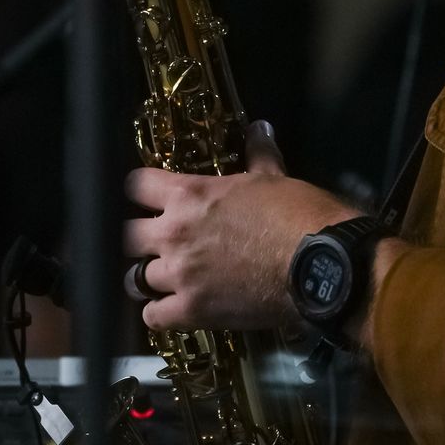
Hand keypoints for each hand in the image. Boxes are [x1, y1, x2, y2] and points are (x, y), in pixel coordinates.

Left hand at [123, 120, 362, 332]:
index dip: (141, 189)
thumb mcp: (274, 178)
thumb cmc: (297, 214)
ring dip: (148, 277)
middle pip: (127, 235)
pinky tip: (172, 308)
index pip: (136, 185)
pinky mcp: (191, 311)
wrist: (318, 263)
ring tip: (164, 277)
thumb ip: (258, 153)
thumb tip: (259, 128)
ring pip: (134, 279)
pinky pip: (152, 317)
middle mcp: (174, 234)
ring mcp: (179, 275)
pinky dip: (159, 313)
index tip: (148, 195)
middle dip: (139, 237)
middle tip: (157, 241)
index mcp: (190, 195)